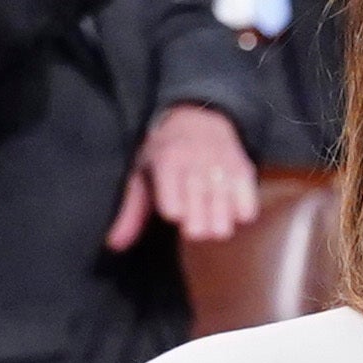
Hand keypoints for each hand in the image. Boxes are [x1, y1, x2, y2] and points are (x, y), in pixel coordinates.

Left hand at [108, 97, 265, 251]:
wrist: (199, 118)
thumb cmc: (164, 152)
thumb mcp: (141, 173)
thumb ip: (130, 211)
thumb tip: (115, 245)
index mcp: (168, 161)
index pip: (173, 209)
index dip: (173, 213)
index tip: (171, 209)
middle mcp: (198, 164)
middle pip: (199, 224)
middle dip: (195, 228)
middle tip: (191, 217)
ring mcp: (224, 169)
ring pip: (224, 222)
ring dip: (215, 224)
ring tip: (208, 211)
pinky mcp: (244, 172)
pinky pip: (247, 212)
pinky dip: (237, 214)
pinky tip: (226, 205)